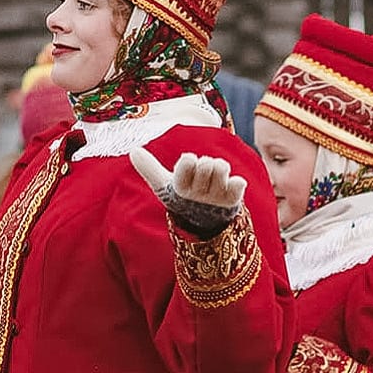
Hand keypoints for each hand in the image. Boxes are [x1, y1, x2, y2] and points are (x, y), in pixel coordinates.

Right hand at [129, 148, 245, 236]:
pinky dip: (237, 182)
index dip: (190, 160)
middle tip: (205, 172)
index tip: (189, 165)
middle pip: (206, 162)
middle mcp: (197, 194)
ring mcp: (216, 197)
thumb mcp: (165, 184)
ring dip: (221, 168)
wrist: (205, 222)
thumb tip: (133, 150)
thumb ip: (150, 168)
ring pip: (221, 167)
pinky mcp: (232, 200)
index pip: (188, 161)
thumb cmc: (184, 197)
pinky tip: (233, 185)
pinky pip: (239, 184)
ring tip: (217, 176)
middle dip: (206, 163)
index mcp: (180, 187)